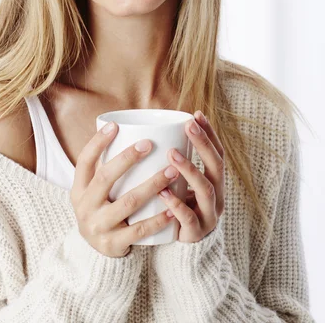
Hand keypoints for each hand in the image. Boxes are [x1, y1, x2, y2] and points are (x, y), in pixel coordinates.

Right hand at [70, 121, 180, 257]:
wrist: (95, 253)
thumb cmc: (103, 209)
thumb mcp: (94, 191)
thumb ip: (106, 167)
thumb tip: (125, 128)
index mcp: (79, 189)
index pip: (84, 160)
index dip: (98, 142)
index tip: (115, 125)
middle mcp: (85, 206)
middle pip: (105, 177)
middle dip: (128, 158)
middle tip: (149, 144)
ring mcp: (98, 226)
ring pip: (128, 202)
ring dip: (152, 185)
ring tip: (172, 171)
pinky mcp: (113, 244)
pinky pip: (139, 230)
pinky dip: (157, 219)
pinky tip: (173, 208)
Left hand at [158, 110, 225, 242]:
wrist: (181, 253)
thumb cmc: (177, 210)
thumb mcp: (180, 186)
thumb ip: (173, 165)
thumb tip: (150, 132)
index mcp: (214, 183)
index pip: (218, 153)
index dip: (210, 134)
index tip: (196, 114)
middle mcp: (217, 197)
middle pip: (216, 166)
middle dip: (203, 144)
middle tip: (188, 126)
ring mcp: (209, 215)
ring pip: (205, 189)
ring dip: (189, 169)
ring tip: (171, 154)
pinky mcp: (196, 233)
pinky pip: (188, 218)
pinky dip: (176, 204)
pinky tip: (163, 193)